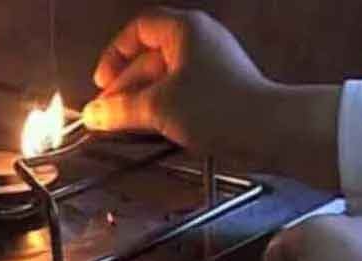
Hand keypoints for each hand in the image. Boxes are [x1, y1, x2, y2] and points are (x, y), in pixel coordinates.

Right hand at [82, 8, 341, 189]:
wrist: (270, 131)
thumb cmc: (215, 108)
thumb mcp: (158, 107)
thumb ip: (119, 109)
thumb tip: (91, 115)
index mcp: (184, 30)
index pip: (139, 29)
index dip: (115, 53)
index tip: (103, 81)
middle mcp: (198, 41)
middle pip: (149, 57)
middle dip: (125, 86)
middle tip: (106, 114)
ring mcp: (211, 65)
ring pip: (165, 78)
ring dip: (141, 100)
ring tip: (123, 125)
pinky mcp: (220, 89)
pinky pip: (181, 92)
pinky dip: (163, 107)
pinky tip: (150, 127)